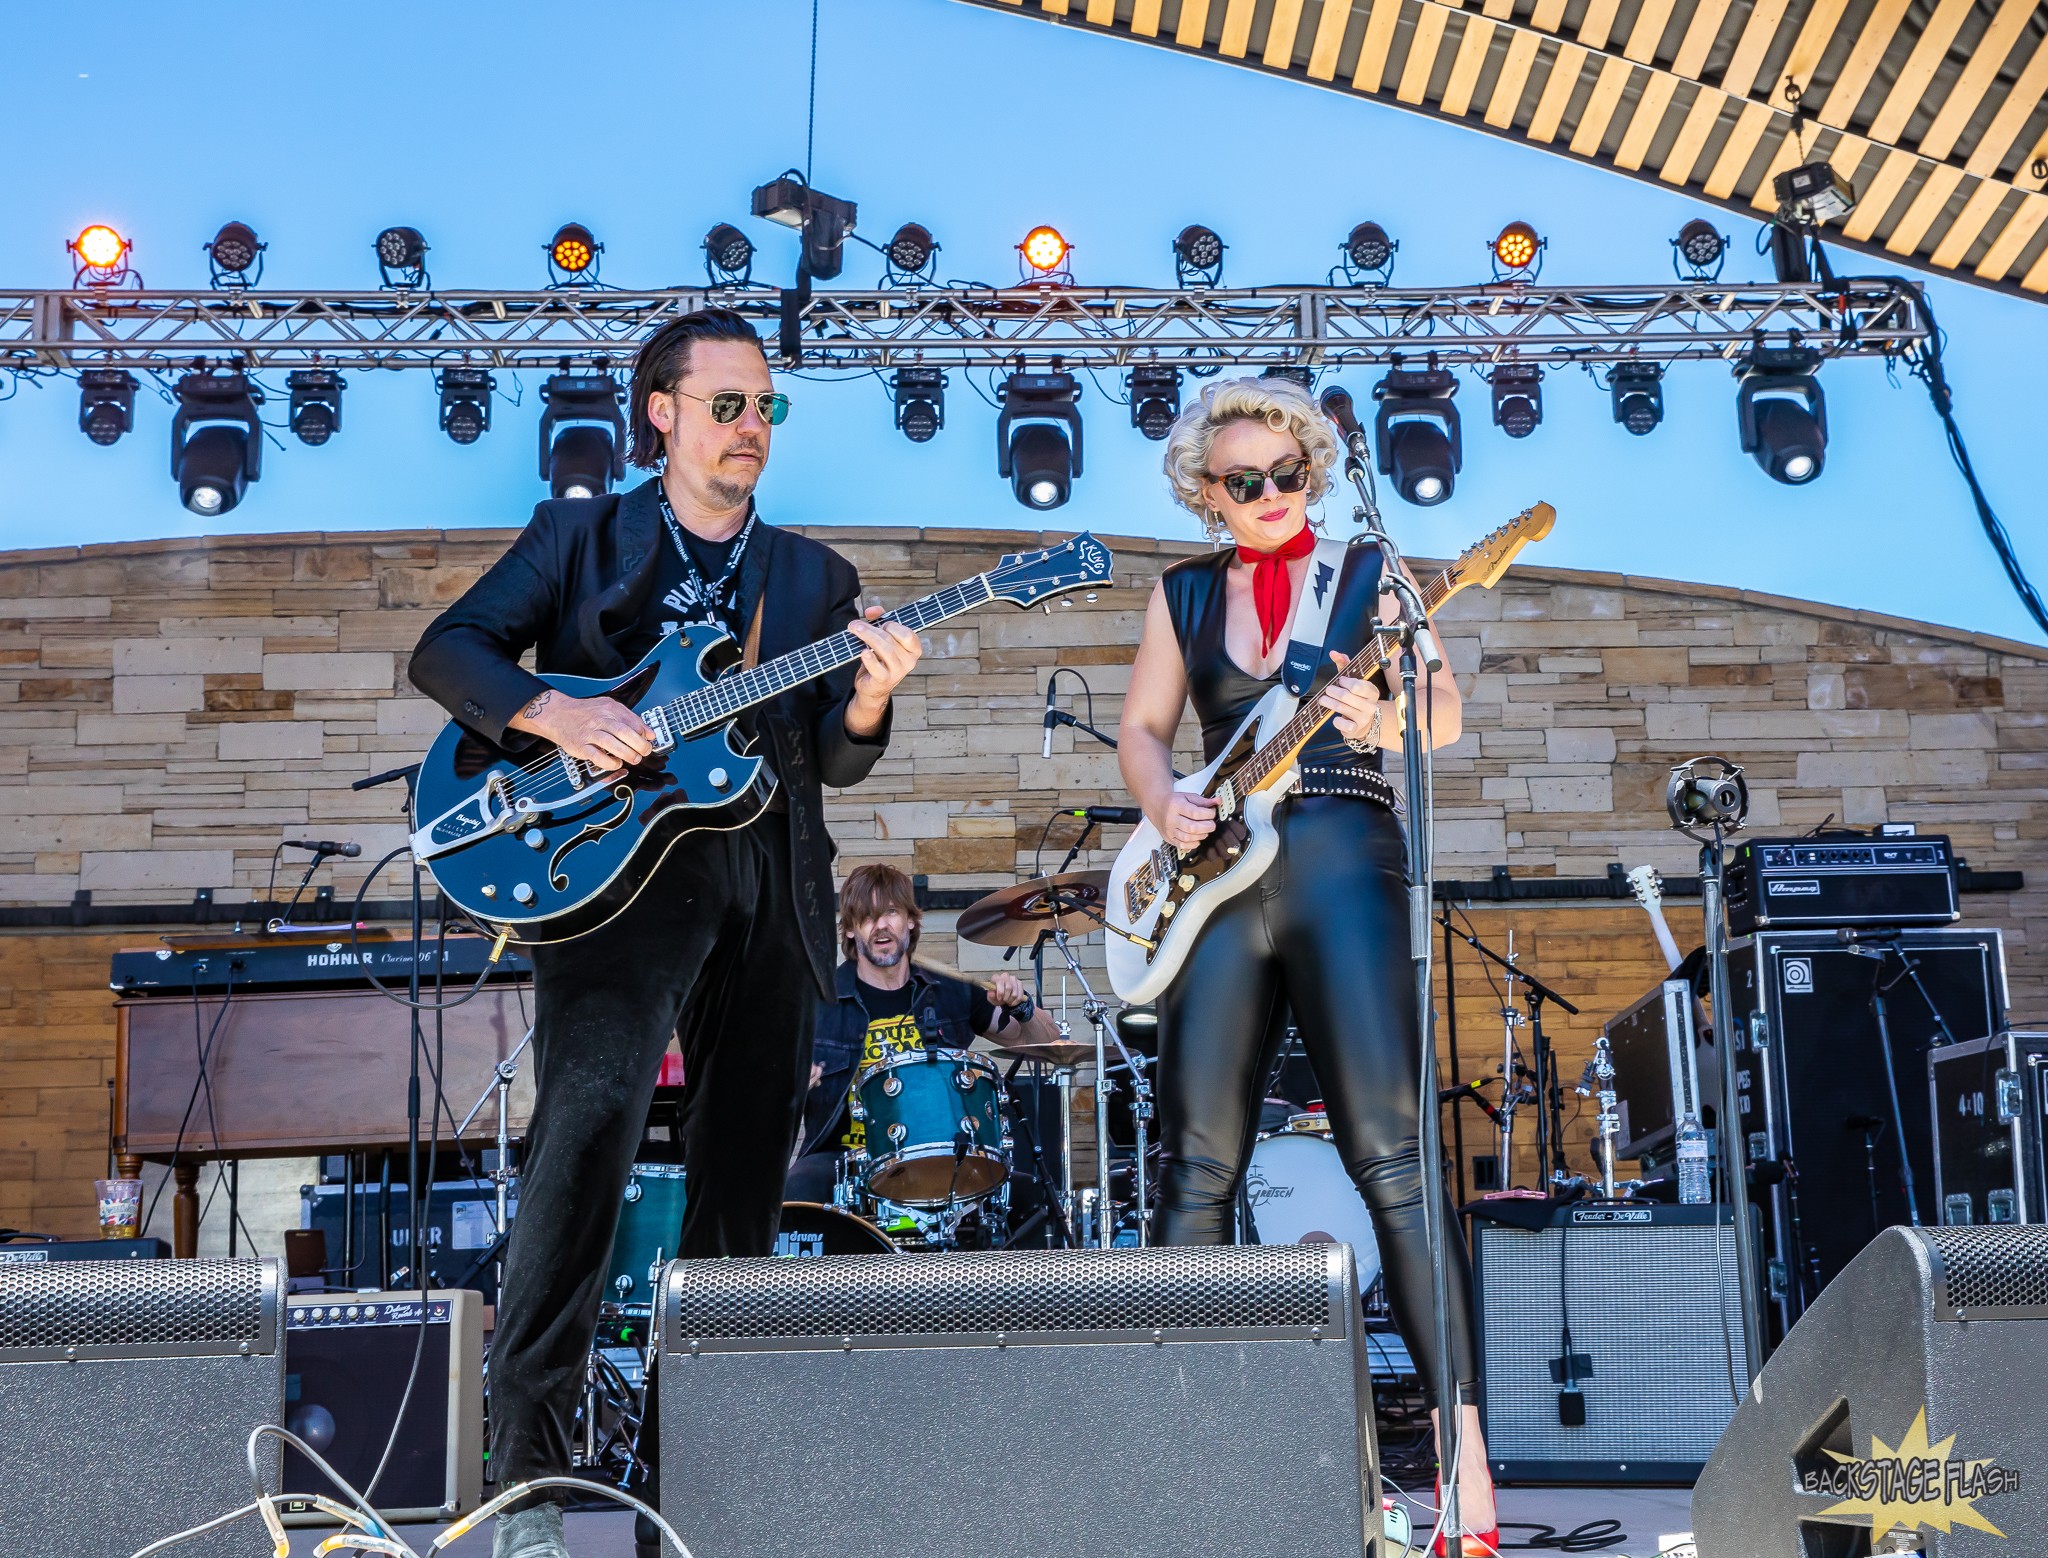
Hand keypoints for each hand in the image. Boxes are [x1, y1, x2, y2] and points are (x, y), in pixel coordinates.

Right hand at [514, 689, 653, 770]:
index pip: (632, 721)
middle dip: (639, 745)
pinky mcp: (581, 746)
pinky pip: (597, 756)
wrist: (558, 714)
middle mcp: (600, 720)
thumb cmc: (586, 713)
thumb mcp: (609, 707)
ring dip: (627, 754)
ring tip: (634, 759)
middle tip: (644, 752)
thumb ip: (630, 719)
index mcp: (610, 709)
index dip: (644, 733)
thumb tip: (650, 733)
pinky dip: (609, 762)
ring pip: (612, 744)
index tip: (648, 741)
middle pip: (624, 732)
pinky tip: (616, 763)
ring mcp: (589, 733)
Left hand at [848, 607, 921, 702]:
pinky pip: (877, 667)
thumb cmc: (880, 658)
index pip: (908, 634)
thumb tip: (872, 611)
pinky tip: (863, 652)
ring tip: (854, 630)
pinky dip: (869, 659)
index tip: (880, 623)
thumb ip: (880, 619)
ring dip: (868, 637)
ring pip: (884, 650)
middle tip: (856, 624)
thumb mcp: (883, 638)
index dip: (893, 626)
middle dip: (872, 629)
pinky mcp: (884, 680)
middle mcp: (909, 661)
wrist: (873, 686)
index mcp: (913, 649)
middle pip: (891, 640)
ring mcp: (897, 672)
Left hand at [986, 972, 1029, 1008]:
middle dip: (1006, 997)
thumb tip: (992, 993)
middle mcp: (1005, 976)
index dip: (1000, 992)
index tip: (999, 998)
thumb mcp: (991, 998)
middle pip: (1009, 988)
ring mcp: (1013, 979)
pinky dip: (1016, 1001)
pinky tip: (1013, 1002)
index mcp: (996, 977)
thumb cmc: (996, 996)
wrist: (1002, 997)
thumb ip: (991, 996)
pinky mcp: (1020, 983)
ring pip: (1015, 993)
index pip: (1000, 982)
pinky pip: (1020, 995)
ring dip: (1011, 1000)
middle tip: (1004, 1000)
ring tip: (1008, 1001)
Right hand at [1152, 790, 1218, 851]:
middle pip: (1192, 827)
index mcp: (1176, 805)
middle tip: (1211, 824)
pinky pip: (1182, 845)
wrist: (1157, 806)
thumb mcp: (1188, 796)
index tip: (1212, 813)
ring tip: (1205, 831)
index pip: (1195, 813)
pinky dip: (1193, 844)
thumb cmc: (1174, 802)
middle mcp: (1171, 818)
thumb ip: (1204, 801)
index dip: (1208, 814)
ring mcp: (1169, 830)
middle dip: (1207, 827)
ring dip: (1201, 836)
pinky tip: (1197, 838)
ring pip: (1187, 838)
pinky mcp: (1168, 838)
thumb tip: (1218, 801)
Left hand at [1319, 649, 1382, 744]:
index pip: (1358, 685)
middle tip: (1328, 690)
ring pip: (1341, 708)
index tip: (1340, 681)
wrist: (1365, 722)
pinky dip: (1336, 720)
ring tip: (1323, 699)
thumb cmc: (1357, 697)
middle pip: (1346, 696)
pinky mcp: (1356, 729)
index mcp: (1372, 691)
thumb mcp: (1353, 680)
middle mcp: (1370, 705)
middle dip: (1333, 691)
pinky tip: (1334, 716)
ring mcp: (1364, 718)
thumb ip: (1345, 665)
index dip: (1345, 682)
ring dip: (1328, 702)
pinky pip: (1343, 724)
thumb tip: (1334, 653)